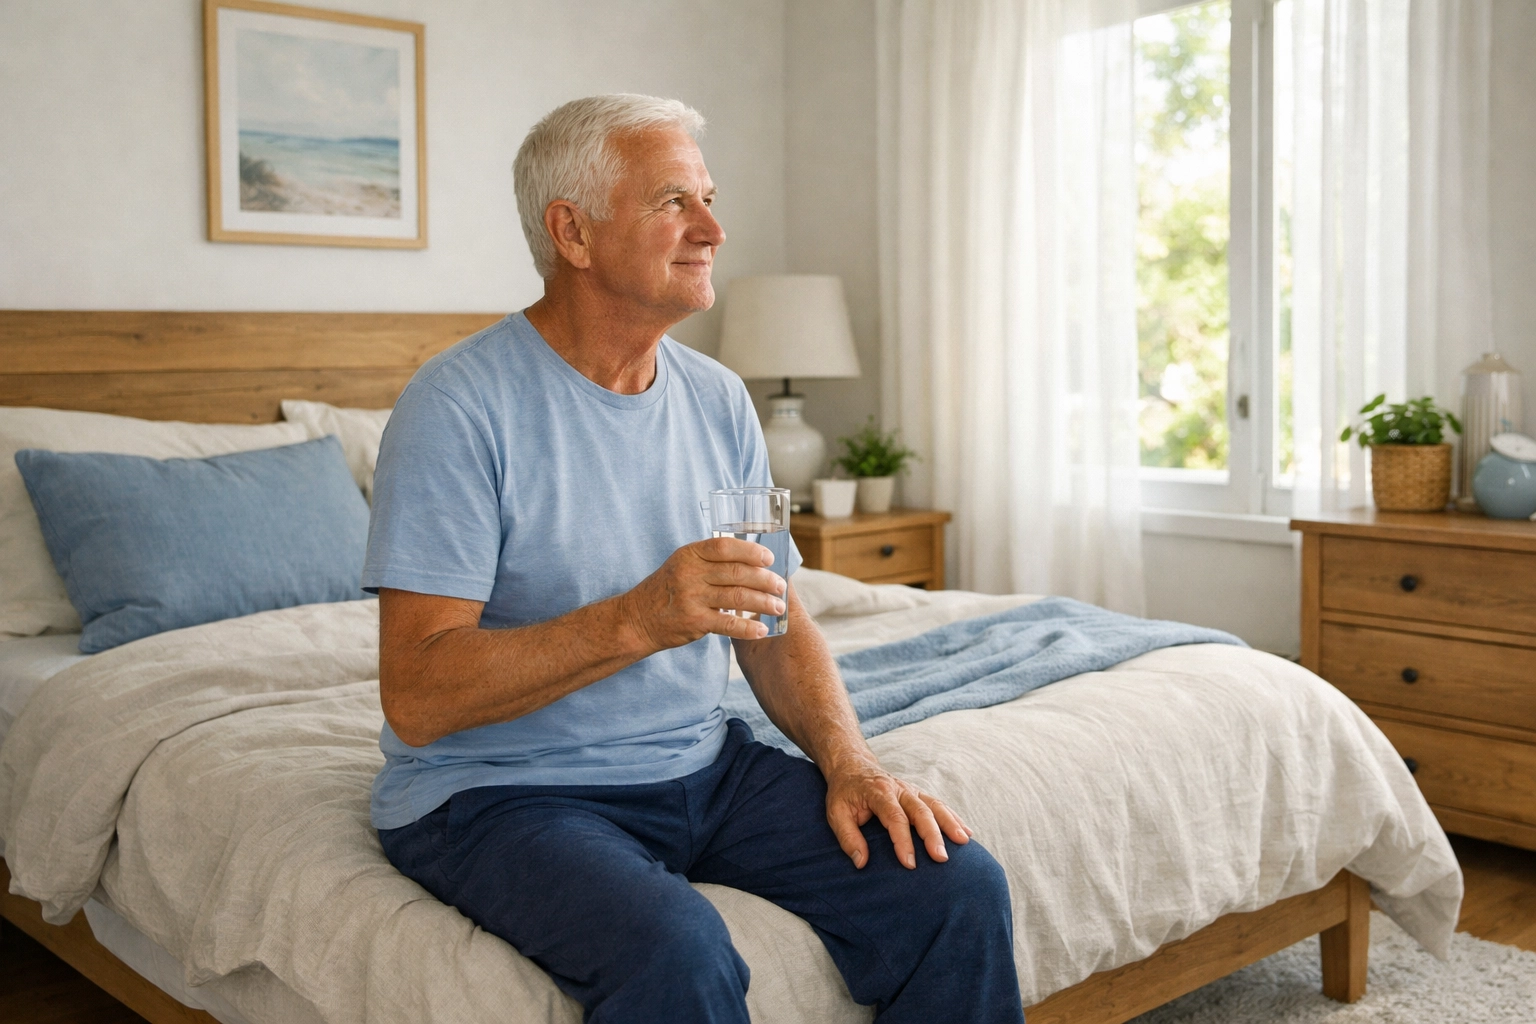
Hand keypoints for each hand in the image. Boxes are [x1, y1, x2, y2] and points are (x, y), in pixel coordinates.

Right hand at [620, 538, 786, 650]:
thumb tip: (751, 560)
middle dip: (764, 579)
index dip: (750, 551)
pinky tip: (762, 630)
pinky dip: (748, 627)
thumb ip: (710, 560)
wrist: (637, 619)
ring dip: (763, 603)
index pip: (724, 546)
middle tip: (781, 586)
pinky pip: (728, 623)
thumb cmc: (666, 590)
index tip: (769, 559)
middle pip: (736, 572)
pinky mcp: (694, 621)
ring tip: (778, 607)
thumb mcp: (682, 565)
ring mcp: (691, 597)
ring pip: (737, 597)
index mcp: (690, 554)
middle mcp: (690, 573)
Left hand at [824, 756, 972, 869]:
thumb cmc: (844, 793)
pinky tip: (966, 832)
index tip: (909, 864)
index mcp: (878, 792)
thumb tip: (861, 862)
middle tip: (941, 858)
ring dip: (950, 823)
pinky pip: (939, 804)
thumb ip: (847, 837)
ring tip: (964, 842)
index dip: (903, 841)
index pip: (894, 817)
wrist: (852, 765)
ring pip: (935, 805)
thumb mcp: (836, 813)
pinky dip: (954, 818)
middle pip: (920, 811)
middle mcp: (899, 789)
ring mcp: (911, 789)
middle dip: (933, 835)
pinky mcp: (918, 793)